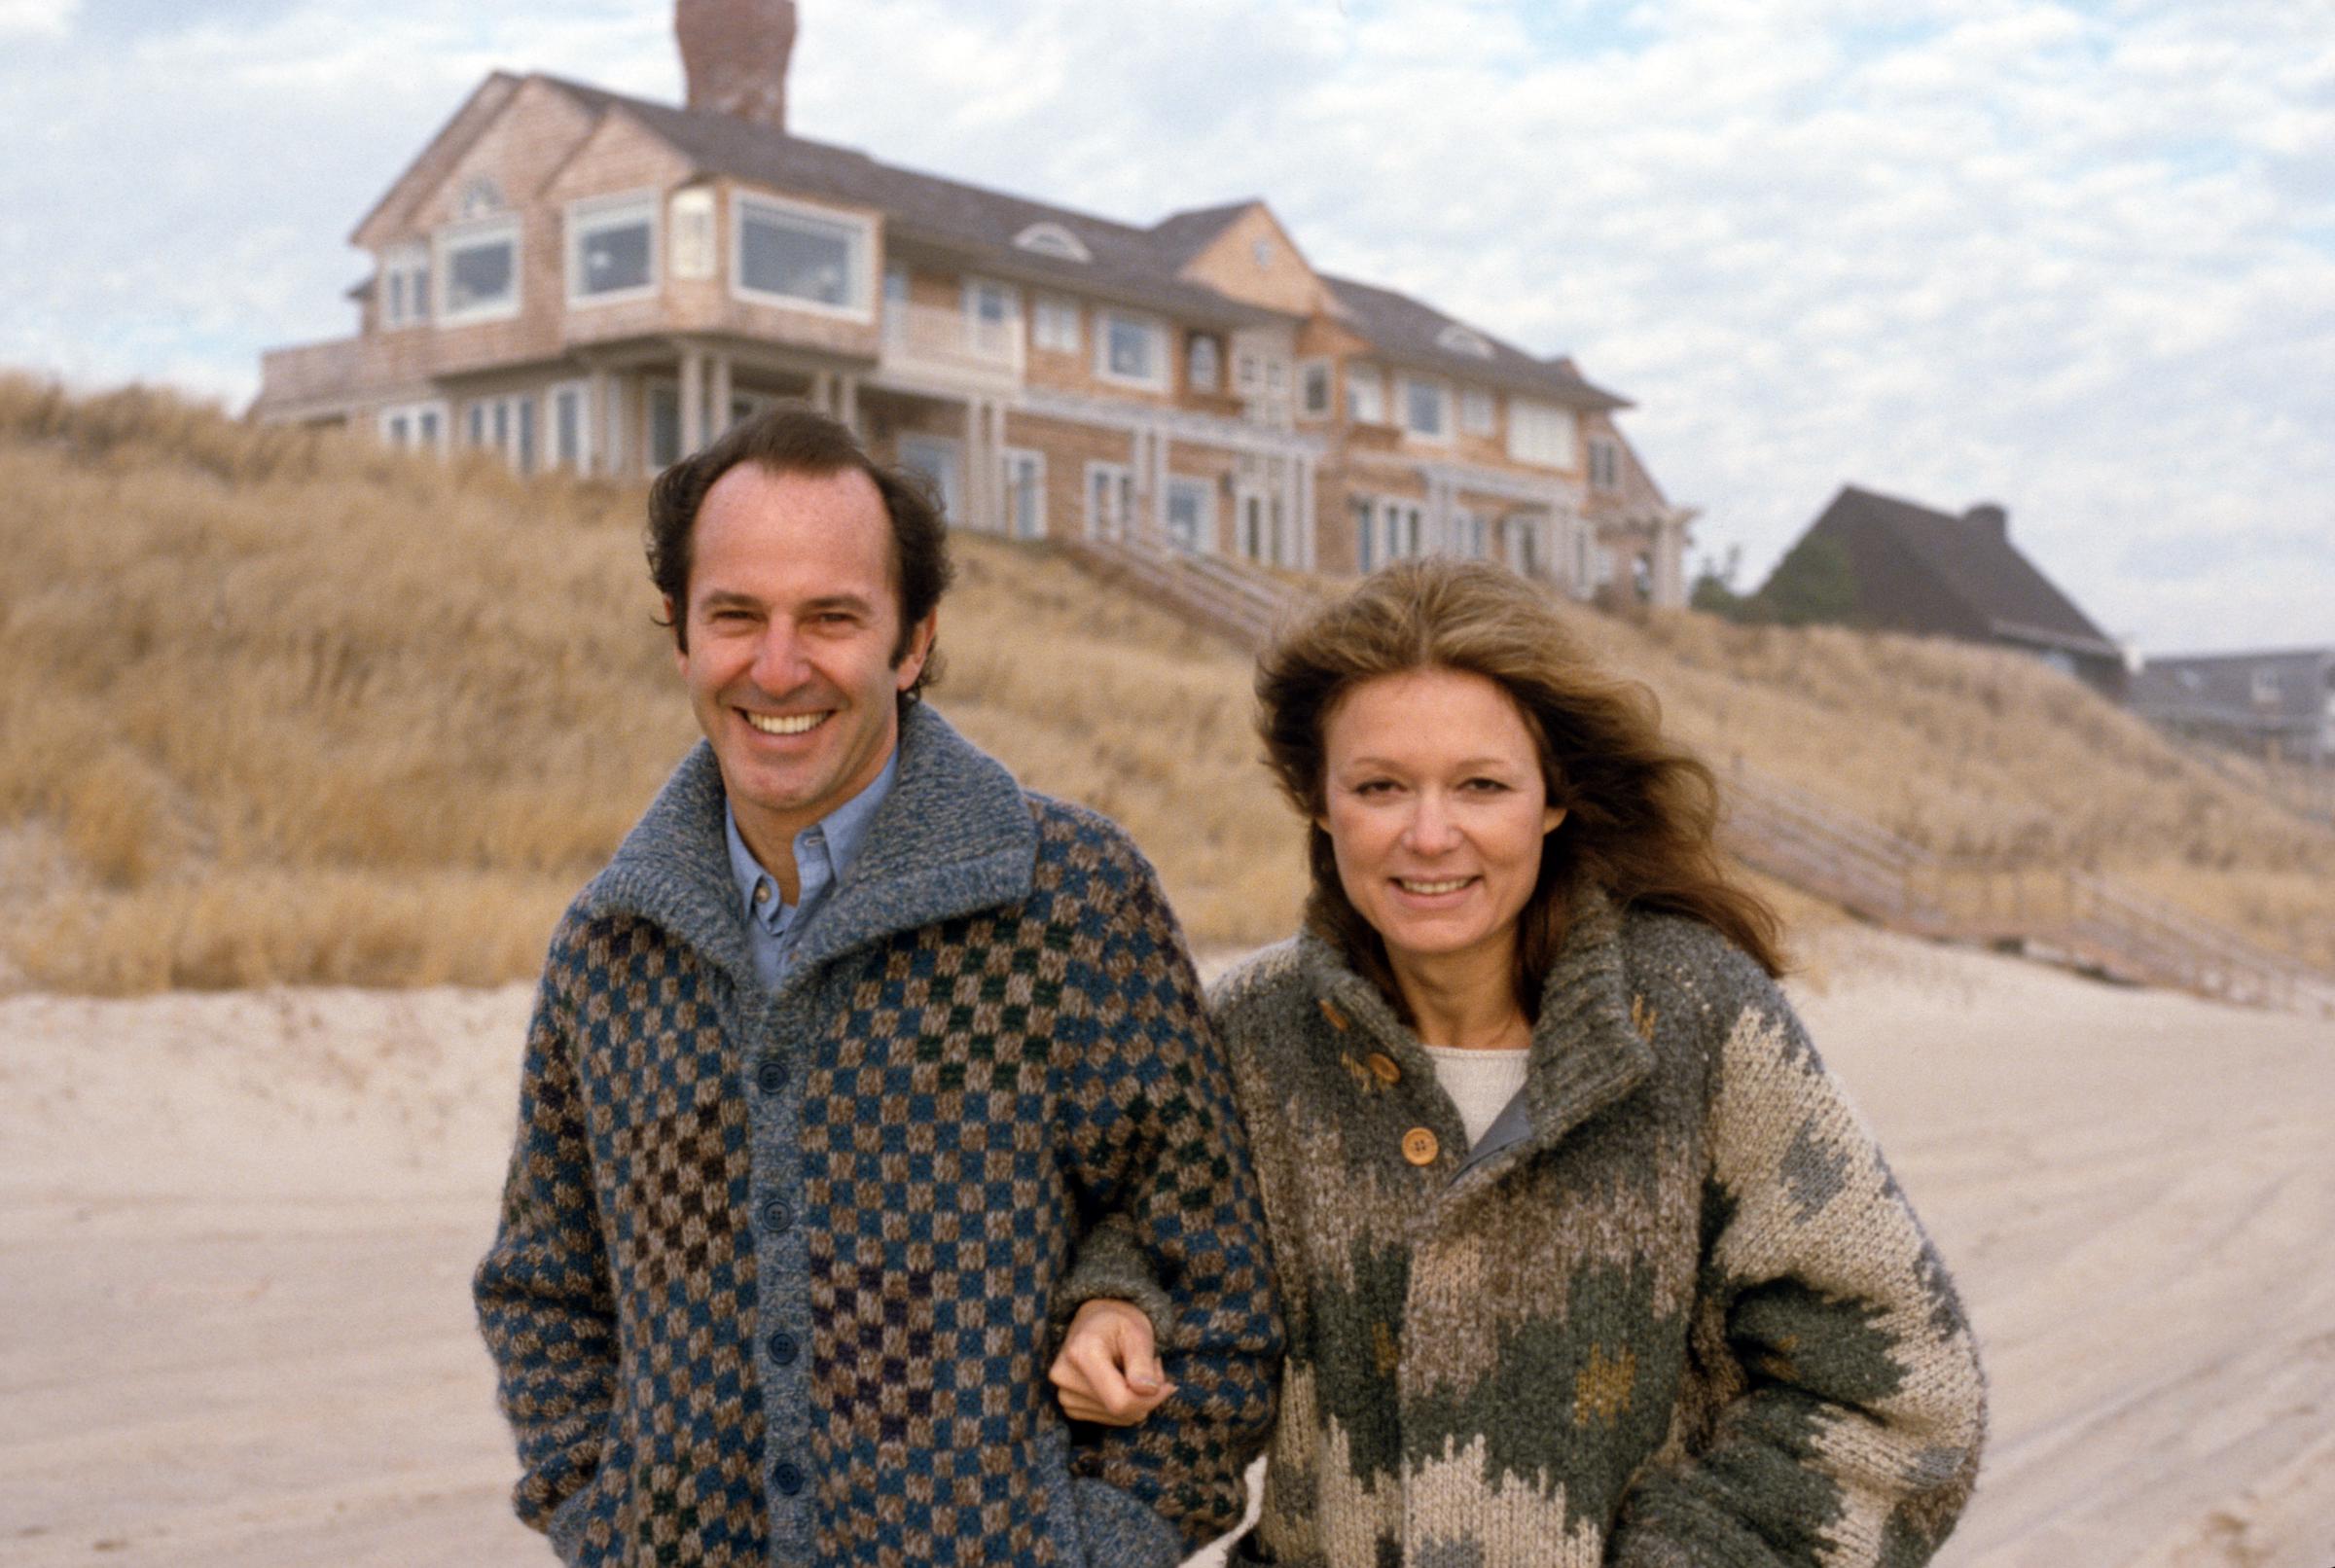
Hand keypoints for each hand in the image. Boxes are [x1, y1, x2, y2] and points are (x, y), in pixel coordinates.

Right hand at [1049, 1298, 1174, 1425]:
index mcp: (1081, 1352)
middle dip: (1146, 1395)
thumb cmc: (1119, 1321)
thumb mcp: (1138, 1332)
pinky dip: (1123, 1404)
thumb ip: (1143, 1363)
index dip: (1151, 1399)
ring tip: (1133, 1369)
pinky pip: (1109, 1418)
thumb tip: (1149, 1392)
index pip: (1121, 1401)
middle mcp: (1065, 1376)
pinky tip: (1120, 1381)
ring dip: (1136, 1399)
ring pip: (1118, 1417)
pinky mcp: (1069, 1405)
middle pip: (1121, 1410)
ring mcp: (1064, 1393)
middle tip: (1150, 1366)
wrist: (1096, 1319)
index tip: (1168, 1384)